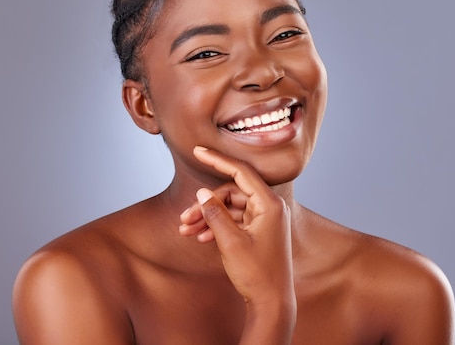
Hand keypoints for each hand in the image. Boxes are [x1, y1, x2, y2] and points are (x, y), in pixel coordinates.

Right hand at [179, 146, 295, 307]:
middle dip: (205, 204)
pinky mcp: (259, 231)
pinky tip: (200, 237)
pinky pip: (235, 220)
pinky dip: (217, 226)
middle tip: (183, 218)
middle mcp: (270, 208)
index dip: (217, 159)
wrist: (272, 304)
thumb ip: (215, 213)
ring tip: (186, 230)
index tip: (198, 150)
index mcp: (270, 204)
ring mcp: (265, 220)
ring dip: (208, 217)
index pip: (240, 171)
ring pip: (230, 208)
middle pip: (231, 193)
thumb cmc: (257, 273)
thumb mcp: (230, 242)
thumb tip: (203, 192)